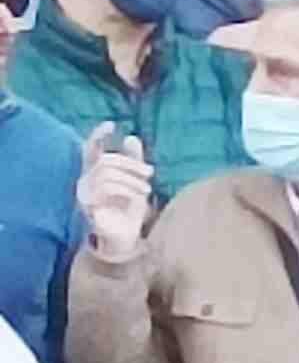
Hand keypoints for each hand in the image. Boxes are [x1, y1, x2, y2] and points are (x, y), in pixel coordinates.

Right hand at [73, 129, 151, 265]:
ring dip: (132, 179)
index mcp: (95, 173)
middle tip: (150, 172)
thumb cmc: (130, 210)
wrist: (127, 237)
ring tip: (147, 189)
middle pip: (106, 160)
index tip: (111, 124)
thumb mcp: (136, 182)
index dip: (97, 136)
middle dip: (131, 163)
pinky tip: (139, 196)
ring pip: (106, 172)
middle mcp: (85, 181)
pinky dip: (127, 188)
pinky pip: (105, 187)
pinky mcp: (87, 205)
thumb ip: (134, 161)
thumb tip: (131, 137)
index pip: (90, 149)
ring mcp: (84, 193)